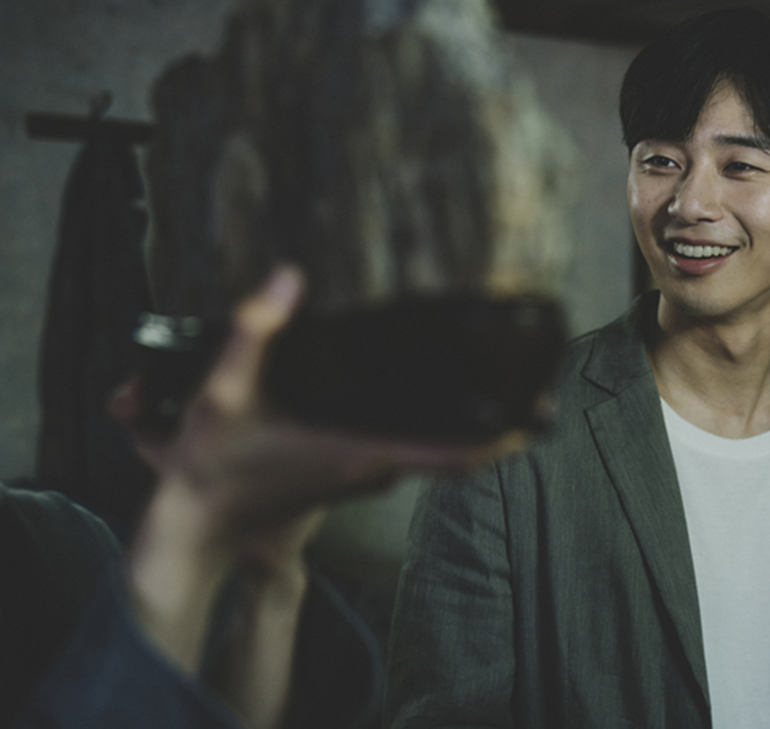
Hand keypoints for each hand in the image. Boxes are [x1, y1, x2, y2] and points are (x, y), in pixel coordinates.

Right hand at [116, 266, 520, 549]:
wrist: (199, 524)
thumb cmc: (213, 465)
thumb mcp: (223, 393)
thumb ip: (255, 333)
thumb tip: (289, 278)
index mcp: (358, 452)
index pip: (449, 452)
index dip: (499, 434)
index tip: (535, 411)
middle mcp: (374, 468)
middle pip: (457, 449)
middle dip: (498, 418)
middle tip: (536, 377)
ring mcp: (368, 474)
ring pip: (437, 448)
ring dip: (470, 422)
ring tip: (502, 376)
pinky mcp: (356, 472)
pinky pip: (413, 449)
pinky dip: (439, 429)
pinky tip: (439, 393)